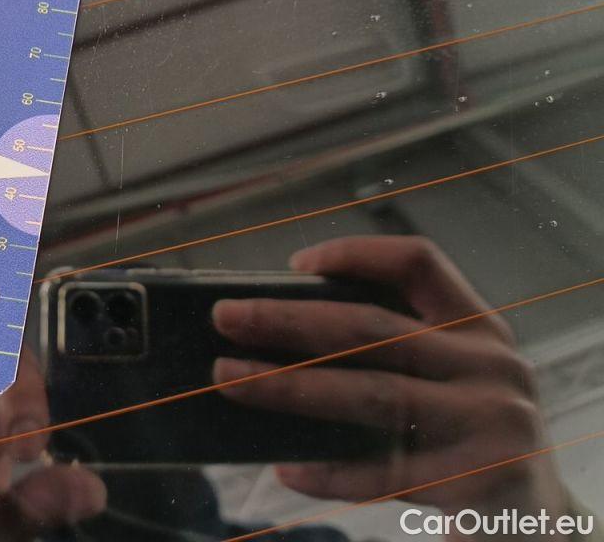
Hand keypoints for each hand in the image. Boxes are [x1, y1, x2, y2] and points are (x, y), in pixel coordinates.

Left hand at [211, 236, 566, 532]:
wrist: (544, 528)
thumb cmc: (472, 441)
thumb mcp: (454, 383)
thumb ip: (395, 355)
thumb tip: (276, 338)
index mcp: (479, 329)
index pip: (418, 264)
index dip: (354, 254)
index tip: (294, 264)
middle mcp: (490, 367)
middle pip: (370, 329)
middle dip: (287, 320)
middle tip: (224, 316)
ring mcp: (489, 424)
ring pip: (368, 395)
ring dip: (287, 386)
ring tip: (228, 380)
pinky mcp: (478, 482)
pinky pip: (383, 473)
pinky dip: (327, 471)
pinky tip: (286, 469)